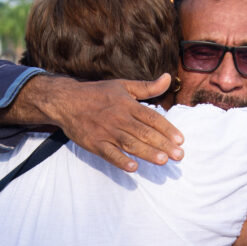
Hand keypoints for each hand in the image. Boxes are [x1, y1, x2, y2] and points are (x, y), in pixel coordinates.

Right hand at [40, 74, 183, 171]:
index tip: (181, 140)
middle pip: (144, 132)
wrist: (66, 101)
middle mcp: (119, 118)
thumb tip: (167, 78)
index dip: (167, 129)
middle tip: (179, 155)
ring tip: (163, 161)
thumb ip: (147, 86)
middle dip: (163, 144)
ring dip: (147, 153)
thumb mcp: (123, 85)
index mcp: (128, 104)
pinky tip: (133, 167)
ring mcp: (106, 131)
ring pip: (130, 143)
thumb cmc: (97, 93)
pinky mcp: (94, 143)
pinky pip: (109, 153)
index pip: (152, 118)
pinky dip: (120, 160)